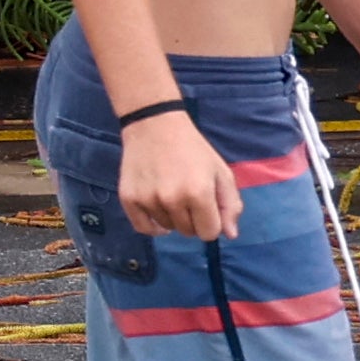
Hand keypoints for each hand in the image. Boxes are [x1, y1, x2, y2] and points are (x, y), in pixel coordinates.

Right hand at [119, 109, 243, 238]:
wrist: (154, 125)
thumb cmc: (192, 149)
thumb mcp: (220, 171)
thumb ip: (230, 204)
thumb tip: (230, 235)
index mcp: (199, 193)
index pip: (209, 233)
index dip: (211, 222)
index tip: (207, 207)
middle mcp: (172, 199)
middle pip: (187, 232)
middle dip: (192, 219)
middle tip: (188, 196)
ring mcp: (148, 200)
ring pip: (167, 228)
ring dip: (172, 217)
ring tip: (170, 192)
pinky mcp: (129, 198)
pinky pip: (143, 228)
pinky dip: (152, 226)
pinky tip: (158, 211)